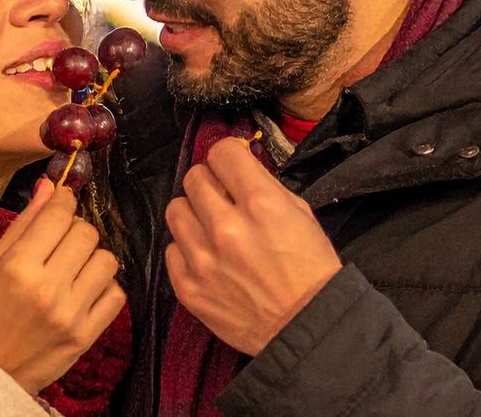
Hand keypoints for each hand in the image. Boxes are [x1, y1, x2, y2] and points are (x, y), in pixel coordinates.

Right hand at [0, 178, 125, 394]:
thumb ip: (23, 224)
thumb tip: (49, 186)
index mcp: (18, 267)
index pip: (58, 215)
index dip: (64, 202)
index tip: (62, 205)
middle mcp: (47, 289)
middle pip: (86, 232)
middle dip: (76, 230)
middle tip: (62, 243)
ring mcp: (71, 313)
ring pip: (107, 260)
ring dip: (93, 258)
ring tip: (74, 269)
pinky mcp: (87, 334)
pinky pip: (117, 294)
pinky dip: (104, 287)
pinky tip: (84, 291)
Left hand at [166, 137, 342, 355]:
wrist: (305, 327)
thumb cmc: (310, 270)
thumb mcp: (299, 214)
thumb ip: (265, 187)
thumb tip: (238, 167)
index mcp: (260, 204)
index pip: (221, 152)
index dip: (228, 155)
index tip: (232, 165)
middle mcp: (225, 227)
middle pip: (194, 178)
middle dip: (210, 182)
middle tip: (222, 198)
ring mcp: (202, 259)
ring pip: (175, 209)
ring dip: (193, 213)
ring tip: (210, 228)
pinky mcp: (187, 287)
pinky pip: (171, 249)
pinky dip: (187, 250)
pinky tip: (207, 258)